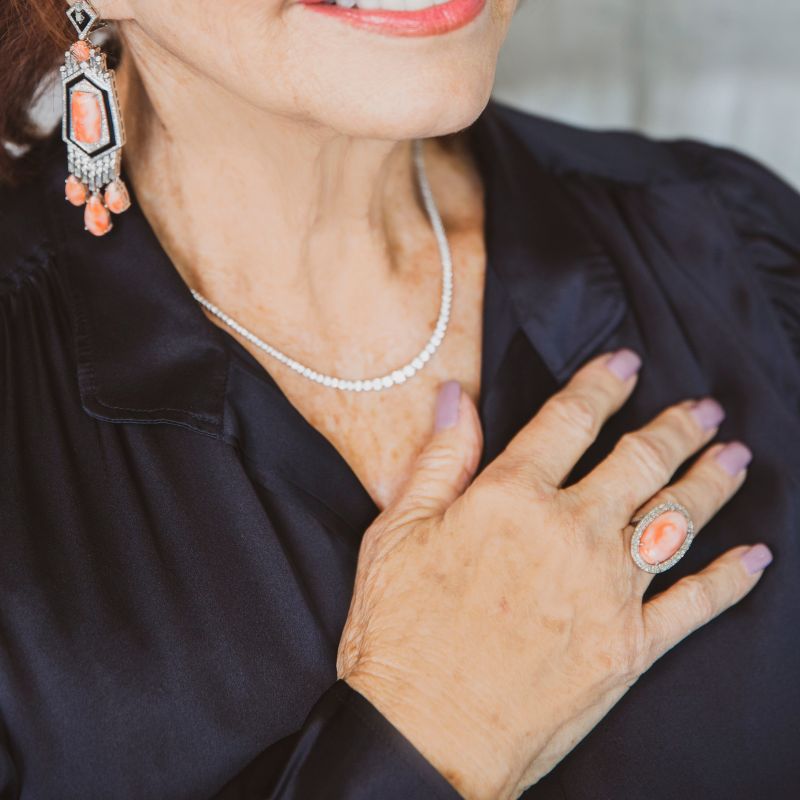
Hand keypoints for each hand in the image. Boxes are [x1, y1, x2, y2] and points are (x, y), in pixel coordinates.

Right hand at [336, 348, 770, 799]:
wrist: (423, 736)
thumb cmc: (398, 632)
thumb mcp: (396, 532)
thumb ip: (439, 460)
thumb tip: (457, 398)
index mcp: (511, 498)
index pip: (568, 420)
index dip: (601, 385)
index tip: (626, 363)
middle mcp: (570, 532)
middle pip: (639, 462)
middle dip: (676, 429)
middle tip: (704, 410)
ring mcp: (606, 591)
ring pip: (676, 521)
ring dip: (710, 484)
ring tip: (733, 458)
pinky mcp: (627, 647)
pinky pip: (694, 605)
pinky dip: (729, 579)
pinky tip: (754, 558)